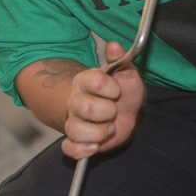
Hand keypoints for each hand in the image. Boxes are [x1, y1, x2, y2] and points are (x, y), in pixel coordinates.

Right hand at [61, 42, 144, 158]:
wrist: (124, 111)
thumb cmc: (124, 92)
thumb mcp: (127, 75)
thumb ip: (121, 60)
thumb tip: (114, 45)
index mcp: (87, 80)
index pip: (94, 81)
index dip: (110, 88)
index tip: (118, 91)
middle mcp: (76, 100)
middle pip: (83, 107)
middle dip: (106, 112)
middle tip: (114, 111)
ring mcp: (74, 120)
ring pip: (74, 129)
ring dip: (97, 133)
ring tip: (109, 129)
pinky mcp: (76, 140)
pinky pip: (69, 148)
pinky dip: (81, 150)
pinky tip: (95, 146)